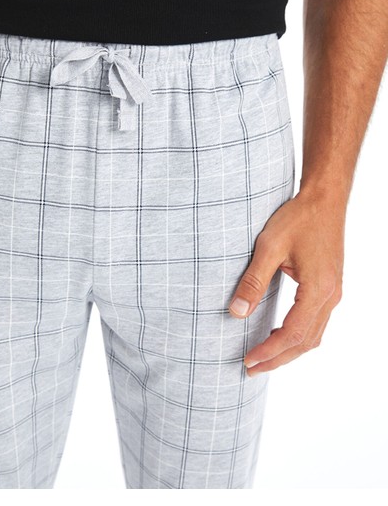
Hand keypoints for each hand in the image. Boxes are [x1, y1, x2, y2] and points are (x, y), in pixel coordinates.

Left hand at [228, 191, 345, 375]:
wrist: (325, 200)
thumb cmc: (298, 218)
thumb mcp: (269, 247)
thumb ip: (253, 281)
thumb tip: (236, 313)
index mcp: (318, 289)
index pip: (293, 334)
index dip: (269, 351)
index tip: (248, 361)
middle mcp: (331, 296)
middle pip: (305, 342)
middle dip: (278, 359)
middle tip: (251, 369)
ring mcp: (333, 293)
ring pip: (313, 335)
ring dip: (288, 351)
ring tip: (263, 358)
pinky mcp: (330, 287)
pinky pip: (316, 322)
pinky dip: (298, 336)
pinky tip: (279, 333)